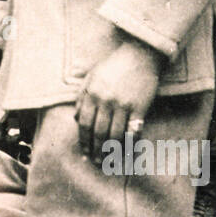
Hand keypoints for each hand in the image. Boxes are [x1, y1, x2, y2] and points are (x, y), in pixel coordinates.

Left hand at [75, 36, 164, 162]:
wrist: (140, 54)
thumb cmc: (113, 65)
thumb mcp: (91, 77)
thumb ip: (82, 97)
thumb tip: (75, 119)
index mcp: (92, 94)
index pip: (83, 123)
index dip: (83, 140)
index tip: (84, 151)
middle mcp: (105, 101)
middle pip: (98, 132)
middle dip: (95, 150)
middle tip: (95, 162)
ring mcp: (123, 105)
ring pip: (114, 135)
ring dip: (110, 151)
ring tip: (109, 160)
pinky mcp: (140, 107)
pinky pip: (133, 131)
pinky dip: (130, 144)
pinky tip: (127, 151)